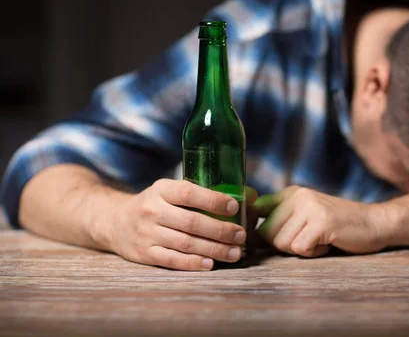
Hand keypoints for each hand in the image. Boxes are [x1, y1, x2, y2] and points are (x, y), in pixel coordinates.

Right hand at [107, 179, 256, 270]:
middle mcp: (152, 210)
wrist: (114, 222)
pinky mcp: (144, 254)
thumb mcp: (172, 191)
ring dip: (213, 249)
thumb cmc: (156, 204)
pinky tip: (211, 264)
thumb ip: (206, 193)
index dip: (212, 200)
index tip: (235, 207)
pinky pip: (172, 260)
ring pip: (185, 243)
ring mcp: (147, 234)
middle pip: (191, 222)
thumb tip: (249, 195)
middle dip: (220, 230)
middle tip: (241, 235)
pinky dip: (193, 263)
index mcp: (161, 189)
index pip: (188, 193)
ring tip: (235, 253)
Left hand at [253, 186, 385, 256]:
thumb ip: (281, 219)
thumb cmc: (338, 226)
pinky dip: (312, 253)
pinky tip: (326, 244)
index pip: (255, 208)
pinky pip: (299, 248)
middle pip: (266, 232)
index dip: (252, 229)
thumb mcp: (306, 215)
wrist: (375, 223)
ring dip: (300, 249)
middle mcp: (297, 196)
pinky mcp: (321, 222)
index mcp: (290, 193)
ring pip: (281, 242)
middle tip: (306, 240)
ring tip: (319, 240)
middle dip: (282, 244)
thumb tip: (248, 236)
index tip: (255, 242)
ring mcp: (310, 207)